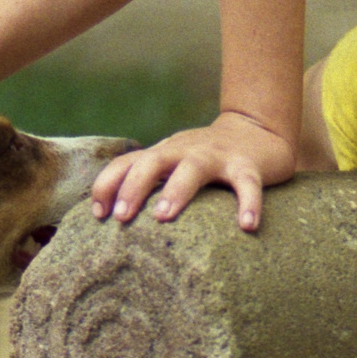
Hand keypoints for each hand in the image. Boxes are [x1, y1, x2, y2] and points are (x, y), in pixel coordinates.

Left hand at [92, 111, 295, 232]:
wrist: (258, 131)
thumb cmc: (207, 158)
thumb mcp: (173, 164)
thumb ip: (148, 183)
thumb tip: (113, 220)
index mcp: (164, 153)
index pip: (126, 162)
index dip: (107, 185)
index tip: (98, 214)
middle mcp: (185, 150)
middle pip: (152, 161)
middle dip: (133, 187)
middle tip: (121, 217)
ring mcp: (217, 155)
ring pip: (193, 168)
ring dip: (176, 190)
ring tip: (164, 216)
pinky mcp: (248, 165)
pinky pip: (247, 183)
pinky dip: (248, 203)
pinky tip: (247, 226)